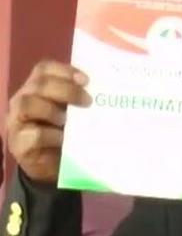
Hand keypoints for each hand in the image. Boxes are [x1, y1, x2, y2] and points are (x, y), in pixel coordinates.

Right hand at [6, 60, 90, 183]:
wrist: (52, 166)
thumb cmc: (65, 134)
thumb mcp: (75, 115)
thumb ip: (83, 103)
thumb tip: (109, 95)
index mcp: (38, 89)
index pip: (45, 69)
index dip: (65, 70)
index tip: (87, 80)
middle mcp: (24, 100)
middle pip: (39, 84)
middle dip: (66, 89)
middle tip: (88, 101)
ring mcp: (17, 121)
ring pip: (27, 104)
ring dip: (51, 110)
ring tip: (68, 121)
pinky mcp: (19, 144)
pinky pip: (32, 134)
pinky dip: (51, 135)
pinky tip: (64, 139)